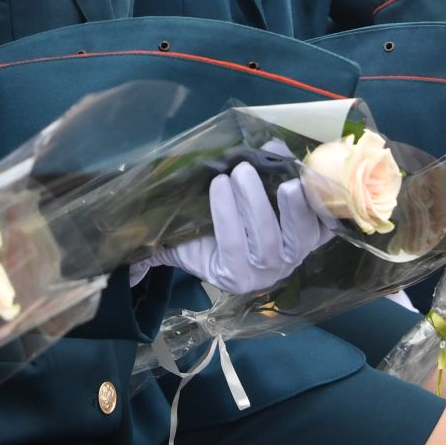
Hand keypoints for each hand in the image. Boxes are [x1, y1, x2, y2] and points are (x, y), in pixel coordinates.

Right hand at [134, 162, 329, 295]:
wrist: (242, 238)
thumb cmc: (204, 237)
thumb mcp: (176, 244)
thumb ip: (150, 249)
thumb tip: (120, 262)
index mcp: (232, 274)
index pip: (231, 249)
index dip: (227, 218)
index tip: (216, 182)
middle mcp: (267, 271)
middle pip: (268, 244)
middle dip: (256, 205)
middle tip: (242, 170)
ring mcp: (295, 255)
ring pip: (300, 237)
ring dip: (295, 208)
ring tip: (286, 178)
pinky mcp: (314, 238)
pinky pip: (326, 226)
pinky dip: (323, 204)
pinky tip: (312, 178)